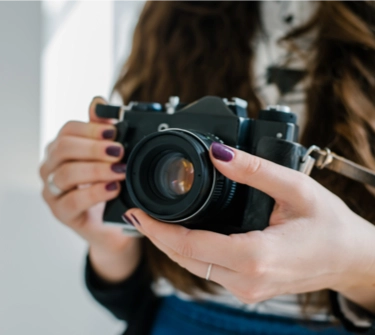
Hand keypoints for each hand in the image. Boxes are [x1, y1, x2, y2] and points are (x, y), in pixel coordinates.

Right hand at [40, 97, 140, 282]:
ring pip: (67, 174)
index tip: (115, 132)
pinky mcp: (60, 212)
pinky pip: (72, 201)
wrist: (108, 220)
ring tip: (120, 171)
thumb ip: (101, 130)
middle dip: (95, 148)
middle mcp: (52, 166)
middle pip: (65, 148)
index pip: (69, 130)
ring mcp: (52, 190)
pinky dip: (95, 193)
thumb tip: (98, 102)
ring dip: (96, 170)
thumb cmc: (105, 183)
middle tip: (119, 152)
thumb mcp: (106, 156)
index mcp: (62, 148)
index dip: (92, 129)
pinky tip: (113, 189)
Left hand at [123, 143, 374, 303]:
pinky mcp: (248, 287)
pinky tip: (183, 233)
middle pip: (184, 259)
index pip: (189, 246)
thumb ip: (254, 170)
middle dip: (157, 236)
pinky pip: (208, 270)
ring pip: (194, 267)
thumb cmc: (330, 225)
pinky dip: (190, 251)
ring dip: (171, 244)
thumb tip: (217, 152)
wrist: (349, 257)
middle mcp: (246, 280)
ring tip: (154, 220)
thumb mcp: (295, 187)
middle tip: (139, 212)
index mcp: (256, 256)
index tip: (138, 212)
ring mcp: (247, 289)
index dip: (157, 229)